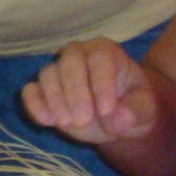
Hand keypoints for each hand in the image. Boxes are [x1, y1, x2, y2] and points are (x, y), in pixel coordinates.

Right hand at [22, 38, 158, 144]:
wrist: (114, 117)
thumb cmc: (131, 105)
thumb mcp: (144, 111)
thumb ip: (134, 112)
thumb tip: (119, 117)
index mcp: (105, 52)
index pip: (100, 59)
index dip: (102, 83)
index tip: (106, 111)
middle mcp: (78, 55)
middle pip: (69, 63)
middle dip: (75, 92)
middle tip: (83, 120)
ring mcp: (57, 70)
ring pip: (48, 74)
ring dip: (55, 99)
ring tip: (67, 123)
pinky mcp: (42, 90)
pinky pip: (31, 90)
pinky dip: (34, 104)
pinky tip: (46, 122)